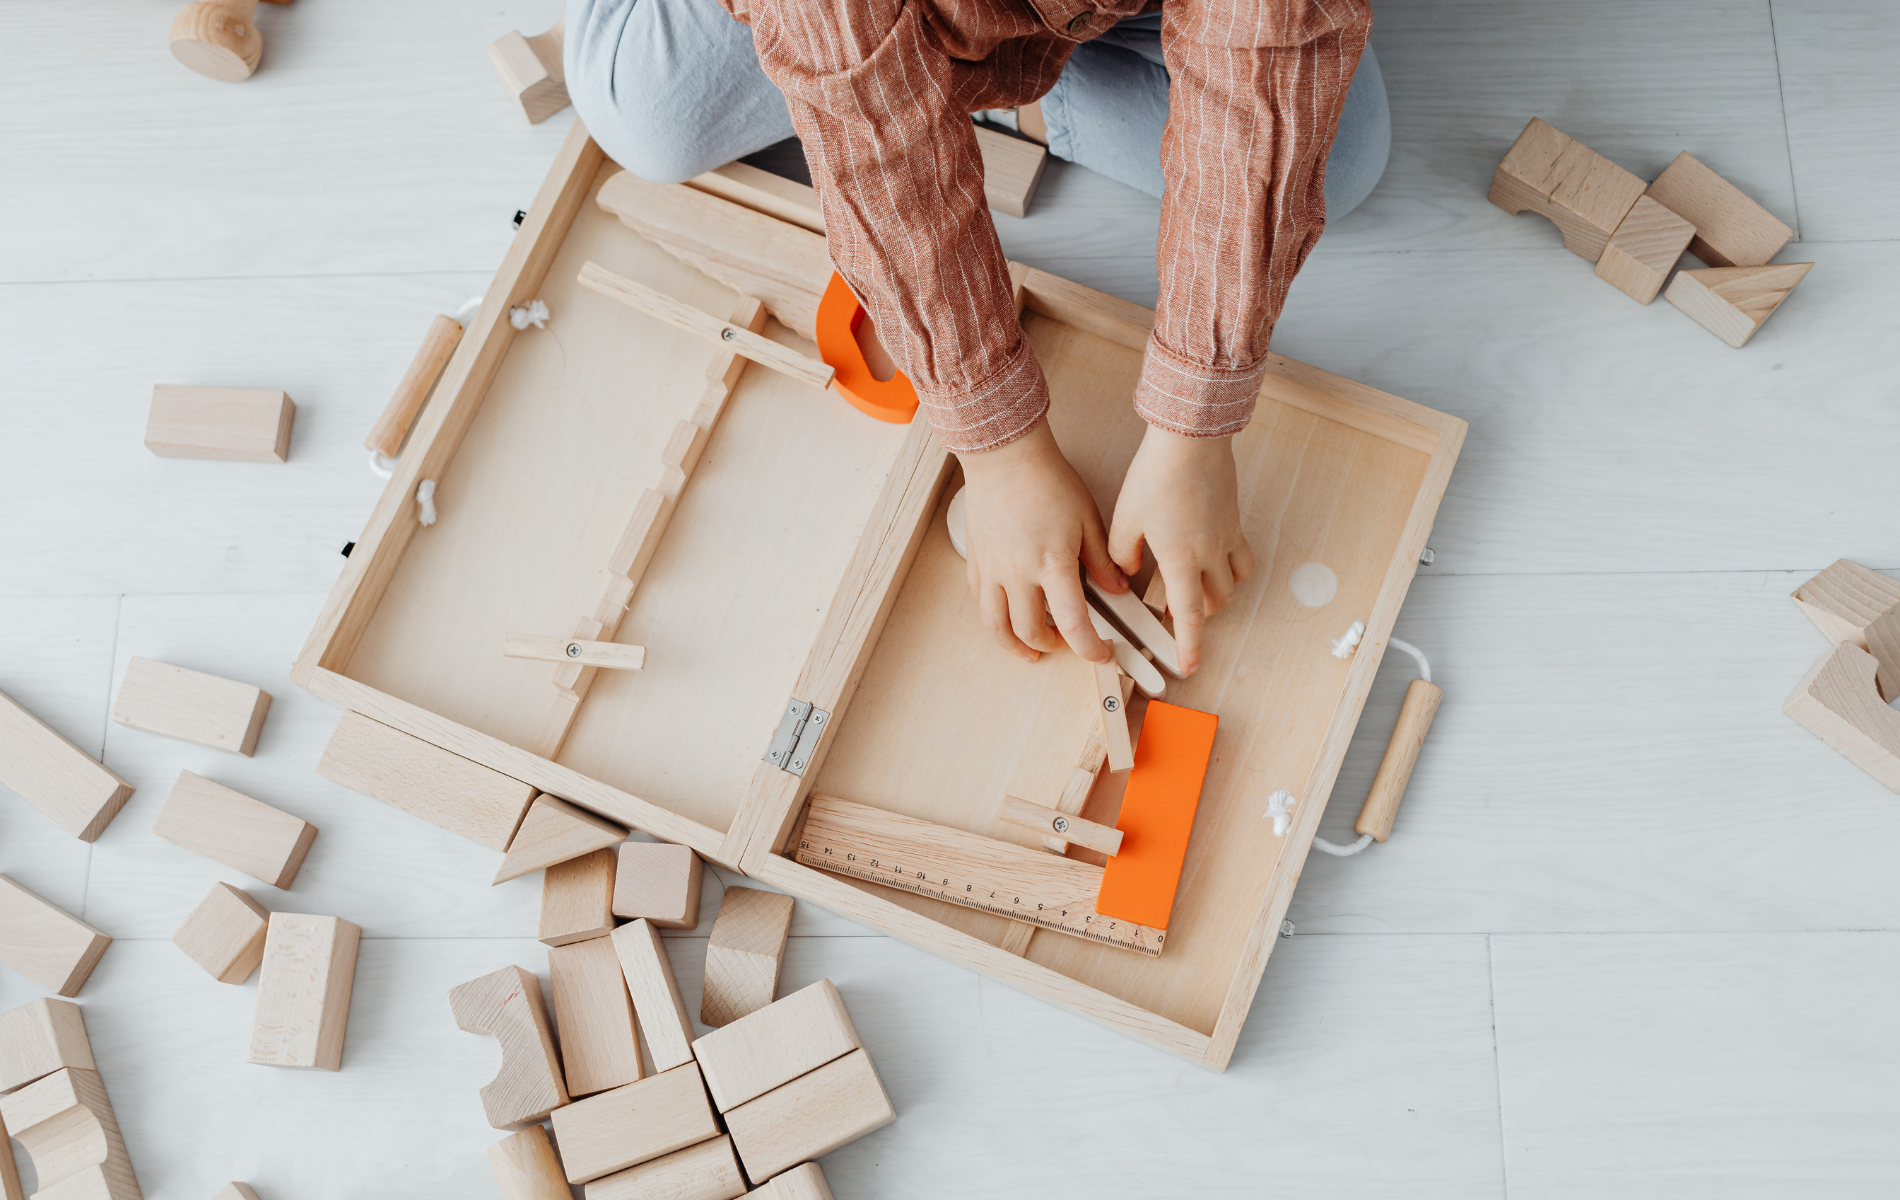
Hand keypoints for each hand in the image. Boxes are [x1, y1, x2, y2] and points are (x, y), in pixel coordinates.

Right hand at [959, 419, 1123, 663]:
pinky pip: (980, 600)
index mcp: (1052, 564)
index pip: (1074, 623)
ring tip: (1028, 648)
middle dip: (1052, 645)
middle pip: (1031, 631)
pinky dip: (993, 616)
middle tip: (1066, 642)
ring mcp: (993, 569)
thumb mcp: (1088, 519)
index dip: (1089, 648)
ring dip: (1013, 645)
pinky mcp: (977, 560)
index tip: (1099, 652)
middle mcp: (1019, 573)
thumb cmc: (1046, 480)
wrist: (1006, 456)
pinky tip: (1005, 615)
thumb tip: (1117, 588)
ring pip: (996, 625)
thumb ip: (1102, 560)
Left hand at [1108, 425, 1254, 674]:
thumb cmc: (1156, 475)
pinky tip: (1212, 559)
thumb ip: (1121, 554)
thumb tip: (1126, 574)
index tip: (1188, 667)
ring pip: (1233, 584)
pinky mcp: (1235, 520)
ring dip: (1216, 595)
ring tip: (1194, 589)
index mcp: (1181, 559)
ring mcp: (1227, 537)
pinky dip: (1231, 570)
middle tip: (1175, 614)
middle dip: (1198, 617)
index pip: (1189, 615)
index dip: (1189, 645)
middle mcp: (1210, 553)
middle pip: (1215, 603)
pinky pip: (1241, 557)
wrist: (1191, 439)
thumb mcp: (1125, 518)